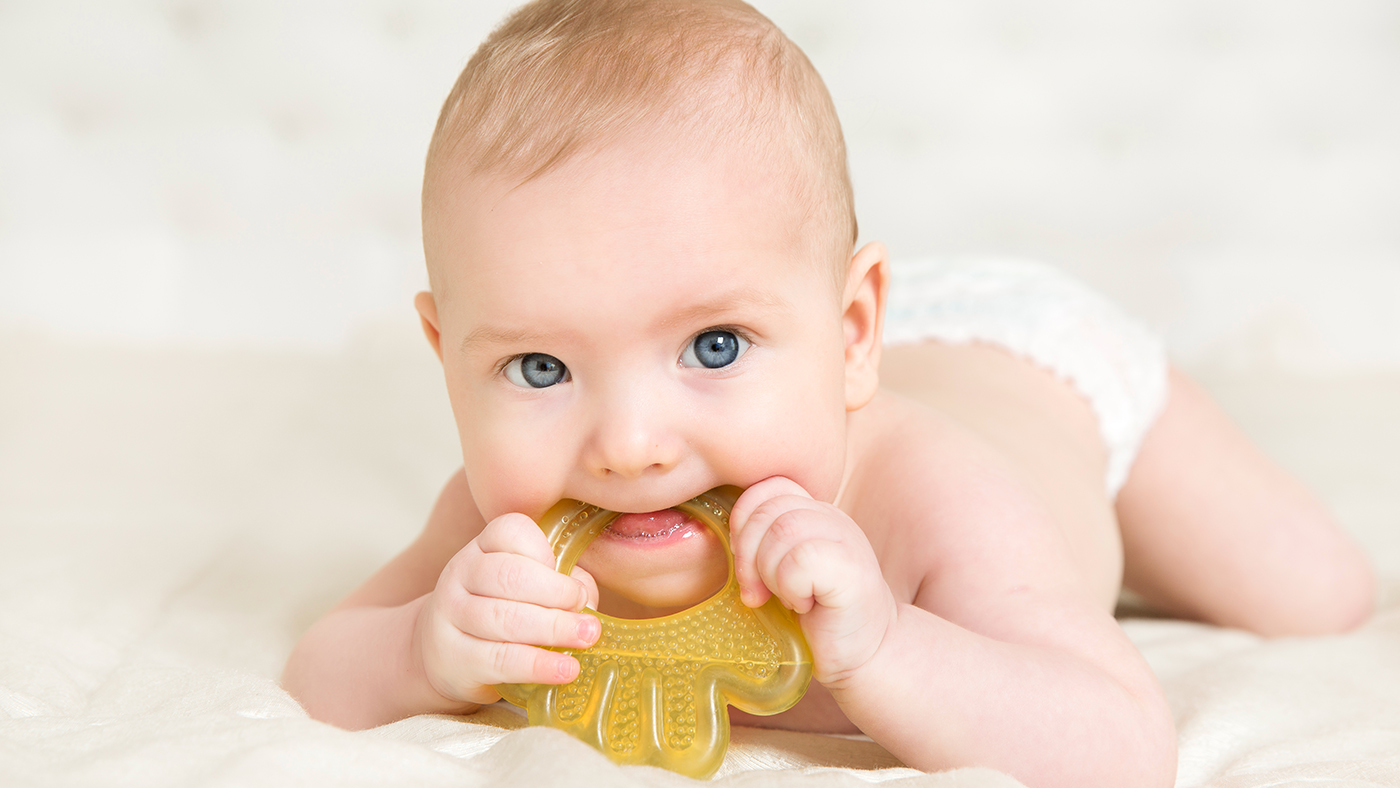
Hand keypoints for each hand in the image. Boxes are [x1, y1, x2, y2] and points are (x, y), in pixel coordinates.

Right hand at [412, 512, 601, 707]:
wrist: (441, 653)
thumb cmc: (500, 611)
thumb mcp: (526, 586)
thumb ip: (561, 582)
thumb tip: (587, 600)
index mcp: (482, 546)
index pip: (511, 531)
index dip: (545, 553)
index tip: (571, 581)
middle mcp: (461, 573)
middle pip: (510, 576)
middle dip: (558, 594)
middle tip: (588, 616)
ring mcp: (451, 615)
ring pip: (505, 618)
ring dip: (554, 629)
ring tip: (586, 639)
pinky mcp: (454, 658)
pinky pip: (500, 660)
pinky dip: (539, 665)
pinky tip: (566, 670)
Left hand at [729, 477, 897, 687]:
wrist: (865, 656)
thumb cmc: (817, 617)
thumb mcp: (781, 572)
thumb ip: (761, 545)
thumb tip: (722, 541)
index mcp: (814, 513)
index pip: (768, 487)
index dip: (744, 521)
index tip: (747, 564)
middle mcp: (833, 519)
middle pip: (768, 509)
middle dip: (748, 555)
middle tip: (758, 592)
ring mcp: (847, 541)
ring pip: (783, 531)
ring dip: (770, 574)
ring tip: (786, 599)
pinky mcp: (853, 571)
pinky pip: (801, 561)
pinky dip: (791, 589)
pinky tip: (804, 606)